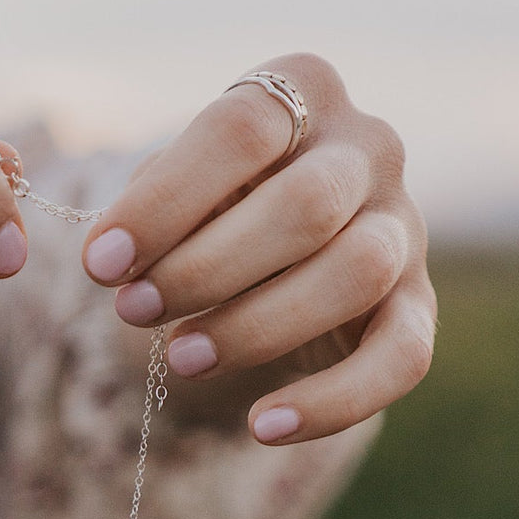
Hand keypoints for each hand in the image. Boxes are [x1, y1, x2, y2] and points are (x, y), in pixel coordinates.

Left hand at [80, 53, 435, 443]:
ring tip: (181, 358)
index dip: (166, 201)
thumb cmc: (209, 212)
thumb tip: (118, 258)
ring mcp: (404, 227)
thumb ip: (153, 210)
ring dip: (256, 325)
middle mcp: (369, 148)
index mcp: (303, 92)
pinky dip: (332, 402)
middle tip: (135, 309)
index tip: (101, 262)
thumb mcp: (175, 193)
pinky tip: (264, 427)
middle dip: (206, 267)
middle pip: (305, 204)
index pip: (242, 130)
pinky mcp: (417, 309)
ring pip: (355, 273)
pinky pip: (400, 359)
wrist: (265, 261)